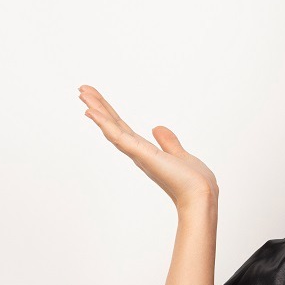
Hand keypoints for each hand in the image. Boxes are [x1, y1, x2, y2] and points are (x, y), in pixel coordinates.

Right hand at [78, 85, 218, 208]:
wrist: (201, 195)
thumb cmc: (193, 182)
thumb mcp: (180, 155)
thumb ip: (168, 142)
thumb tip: (157, 128)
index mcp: (145, 151)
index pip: (123, 128)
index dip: (109, 113)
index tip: (96, 98)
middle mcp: (138, 152)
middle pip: (114, 125)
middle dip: (98, 107)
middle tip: (83, 90)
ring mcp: (138, 154)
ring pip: (112, 129)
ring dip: (97, 110)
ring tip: (83, 93)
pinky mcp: (142, 155)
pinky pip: (120, 137)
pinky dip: (105, 124)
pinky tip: (93, 112)